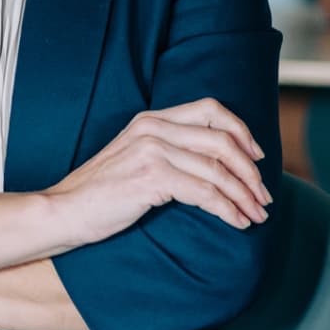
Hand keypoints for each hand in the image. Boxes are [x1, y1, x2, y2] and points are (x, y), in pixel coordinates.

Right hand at [45, 99, 268, 245]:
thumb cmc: (100, 193)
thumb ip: (166, 150)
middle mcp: (153, 129)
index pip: (210, 108)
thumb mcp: (134, 158)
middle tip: (263, 196)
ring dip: (245, 195)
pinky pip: (206, 192)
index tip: (257, 157)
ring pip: (218, 169)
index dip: (241, 130)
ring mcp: (153, 151)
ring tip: (257, 214)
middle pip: (222, 139)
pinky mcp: (153, 177)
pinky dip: (228, 209)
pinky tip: (236, 222)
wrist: (65, 209)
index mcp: (150, 119)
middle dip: (251, 171)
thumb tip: (212, 166)